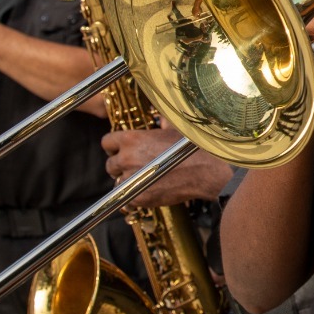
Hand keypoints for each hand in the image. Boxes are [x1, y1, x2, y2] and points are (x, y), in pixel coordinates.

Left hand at [102, 125, 234, 204]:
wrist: (206, 172)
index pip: (107, 142)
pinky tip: (148, 190)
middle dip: (120, 166)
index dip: (114, 147)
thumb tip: (159, 116)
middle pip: (110, 164)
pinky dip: (135, 195)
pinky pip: (127, 198)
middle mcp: (127, 158)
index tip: (121, 150)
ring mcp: (130, 179)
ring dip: (127, 181)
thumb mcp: (175, 128)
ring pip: (118, 182)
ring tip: (142, 180)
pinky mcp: (137, 197)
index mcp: (132, 139)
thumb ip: (161, 122)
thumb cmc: (192, 147)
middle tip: (134, 167)